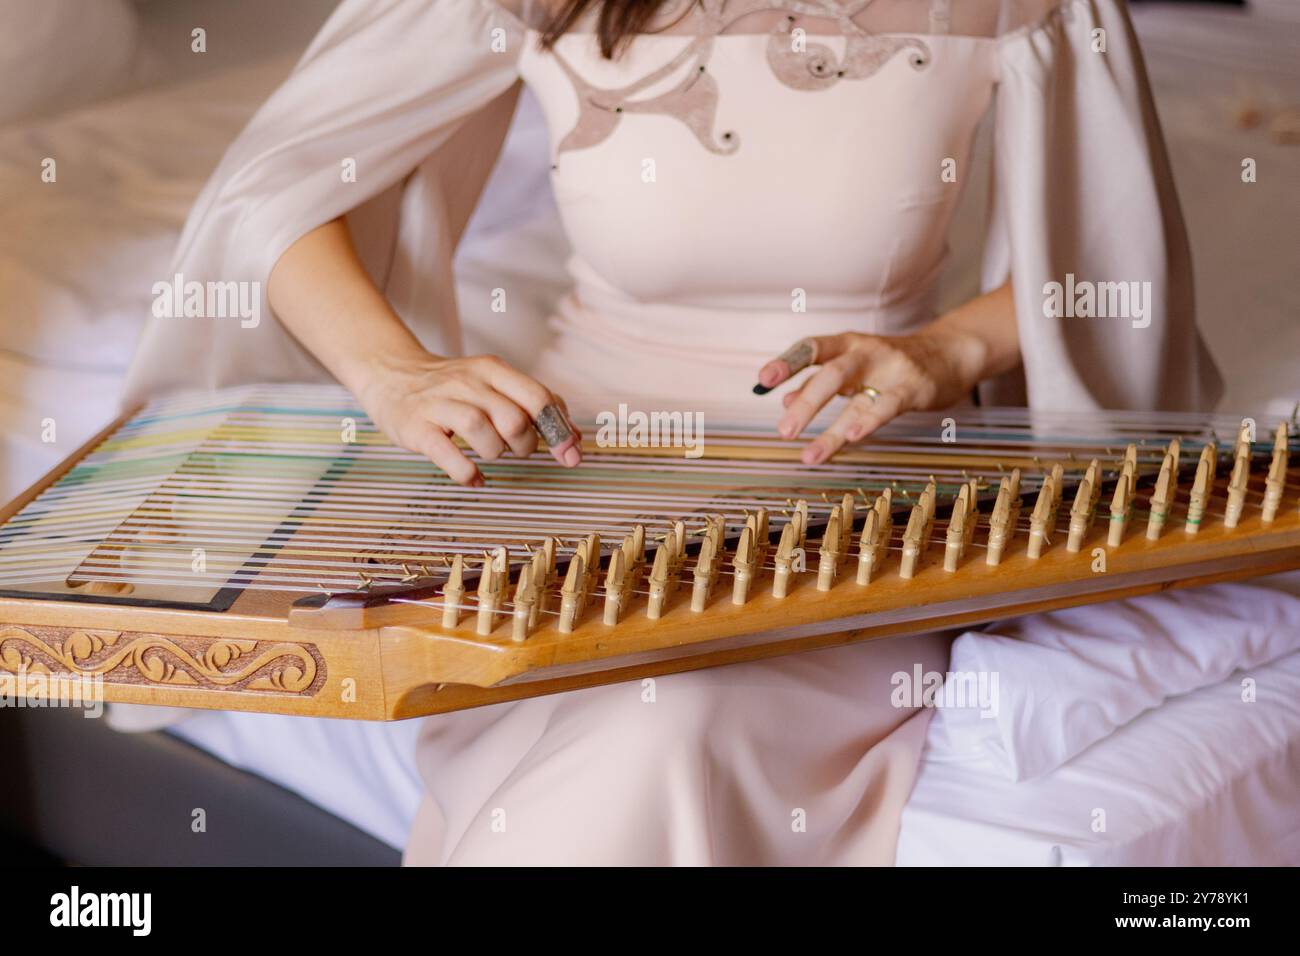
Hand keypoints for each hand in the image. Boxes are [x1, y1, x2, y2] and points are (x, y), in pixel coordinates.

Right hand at [355, 352, 581, 485]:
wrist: (391, 375)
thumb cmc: (453, 388)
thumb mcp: (494, 383)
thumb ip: (534, 404)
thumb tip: (575, 438)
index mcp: (493, 370)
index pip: (539, 397)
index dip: (560, 431)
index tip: (571, 455)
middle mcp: (468, 383)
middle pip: (514, 418)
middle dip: (526, 444)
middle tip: (516, 449)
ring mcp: (439, 404)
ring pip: (482, 432)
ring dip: (496, 453)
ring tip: (490, 455)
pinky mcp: (416, 428)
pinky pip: (448, 455)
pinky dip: (467, 473)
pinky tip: (474, 477)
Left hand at [754, 330, 986, 464]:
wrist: (947, 355)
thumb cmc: (888, 363)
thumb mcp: (852, 367)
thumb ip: (817, 382)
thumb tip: (783, 402)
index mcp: (846, 343)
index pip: (811, 348)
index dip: (787, 363)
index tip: (763, 380)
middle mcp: (865, 351)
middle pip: (829, 375)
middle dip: (804, 404)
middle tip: (783, 432)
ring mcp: (890, 368)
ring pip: (855, 397)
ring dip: (830, 430)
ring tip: (808, 456)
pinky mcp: (913, 388)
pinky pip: (887, 406)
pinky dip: (868, 421)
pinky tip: (851, 438)